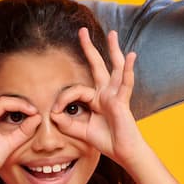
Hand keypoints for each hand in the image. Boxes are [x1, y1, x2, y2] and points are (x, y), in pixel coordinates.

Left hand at [51, 30, 145, 163]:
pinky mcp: (122, 101)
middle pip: (98, 66)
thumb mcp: (80, 131)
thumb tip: (53, 113)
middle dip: (89, 48)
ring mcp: (116, 95)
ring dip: (114, 50)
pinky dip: (128, 69)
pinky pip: (126, 83)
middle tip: (82, 31)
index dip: (63, 99)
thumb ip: (67, 122)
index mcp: (97, 99)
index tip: (54, 112)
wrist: (123, 153)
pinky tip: (130, 55)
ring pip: (115, 68)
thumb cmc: (106, 141)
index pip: (77, 90)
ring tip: (113, 33)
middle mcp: (107, 93)